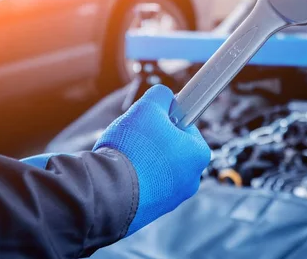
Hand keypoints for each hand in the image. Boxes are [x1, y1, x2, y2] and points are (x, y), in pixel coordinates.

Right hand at [93, 84, 210, 234]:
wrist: (107, 192)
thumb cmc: (133, 148)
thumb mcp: (148, 106)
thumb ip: (161, 95)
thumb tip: (164, 95)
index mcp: (199, 154)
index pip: (186, 126)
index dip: (167, 118)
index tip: (153, 118)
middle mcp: (191, 180)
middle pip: (171, 148)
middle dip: (153, 140)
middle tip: (135, 136)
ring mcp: (171, 200)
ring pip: (156, 168)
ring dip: (141, 159)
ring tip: (124, 156)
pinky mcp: (150, 212)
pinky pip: (143, 186)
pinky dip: (133, 178)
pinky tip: (119, 173)